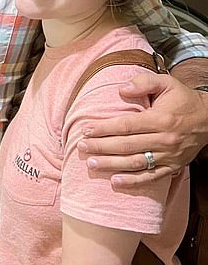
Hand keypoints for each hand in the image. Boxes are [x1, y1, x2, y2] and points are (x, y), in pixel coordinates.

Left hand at [77, 73, 207, 186]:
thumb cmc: (183, 99)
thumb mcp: (167, 83)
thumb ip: (144, 82)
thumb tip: (121, 89)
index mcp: (160, 118)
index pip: (126, 125)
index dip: (104, 128)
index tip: (86, 130)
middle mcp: (164, 139)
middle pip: (127, 145)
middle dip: (101, 147)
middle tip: (82, 147)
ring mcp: (168, 155)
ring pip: (135, 162)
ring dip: (111, 164)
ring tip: (92, 163)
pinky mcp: (172, 166)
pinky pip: (151, 177)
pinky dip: (133, 181)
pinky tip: (115, 181)